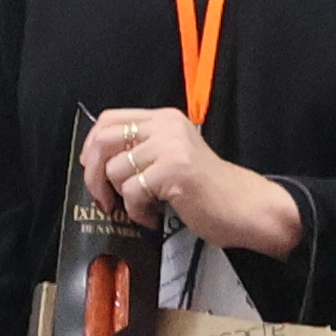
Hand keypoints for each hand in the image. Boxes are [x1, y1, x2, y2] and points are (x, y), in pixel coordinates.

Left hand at [81, 104, 304, 259]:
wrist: (244, 207)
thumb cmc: (206, 190)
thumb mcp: (171, 157)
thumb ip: (141, 151)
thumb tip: (94, 162)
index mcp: (164, 119)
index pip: (110, 119)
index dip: (91, 144)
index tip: (91, 169)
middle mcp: (166, 126)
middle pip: (104, 140)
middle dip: (94, 174)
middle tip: (103, 198)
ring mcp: (171, 146)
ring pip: (116, 170)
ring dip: (122, 198)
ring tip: (143, 208)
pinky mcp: (174, 170)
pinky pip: (133, 192)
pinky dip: (138, 211)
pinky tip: (153, 216)